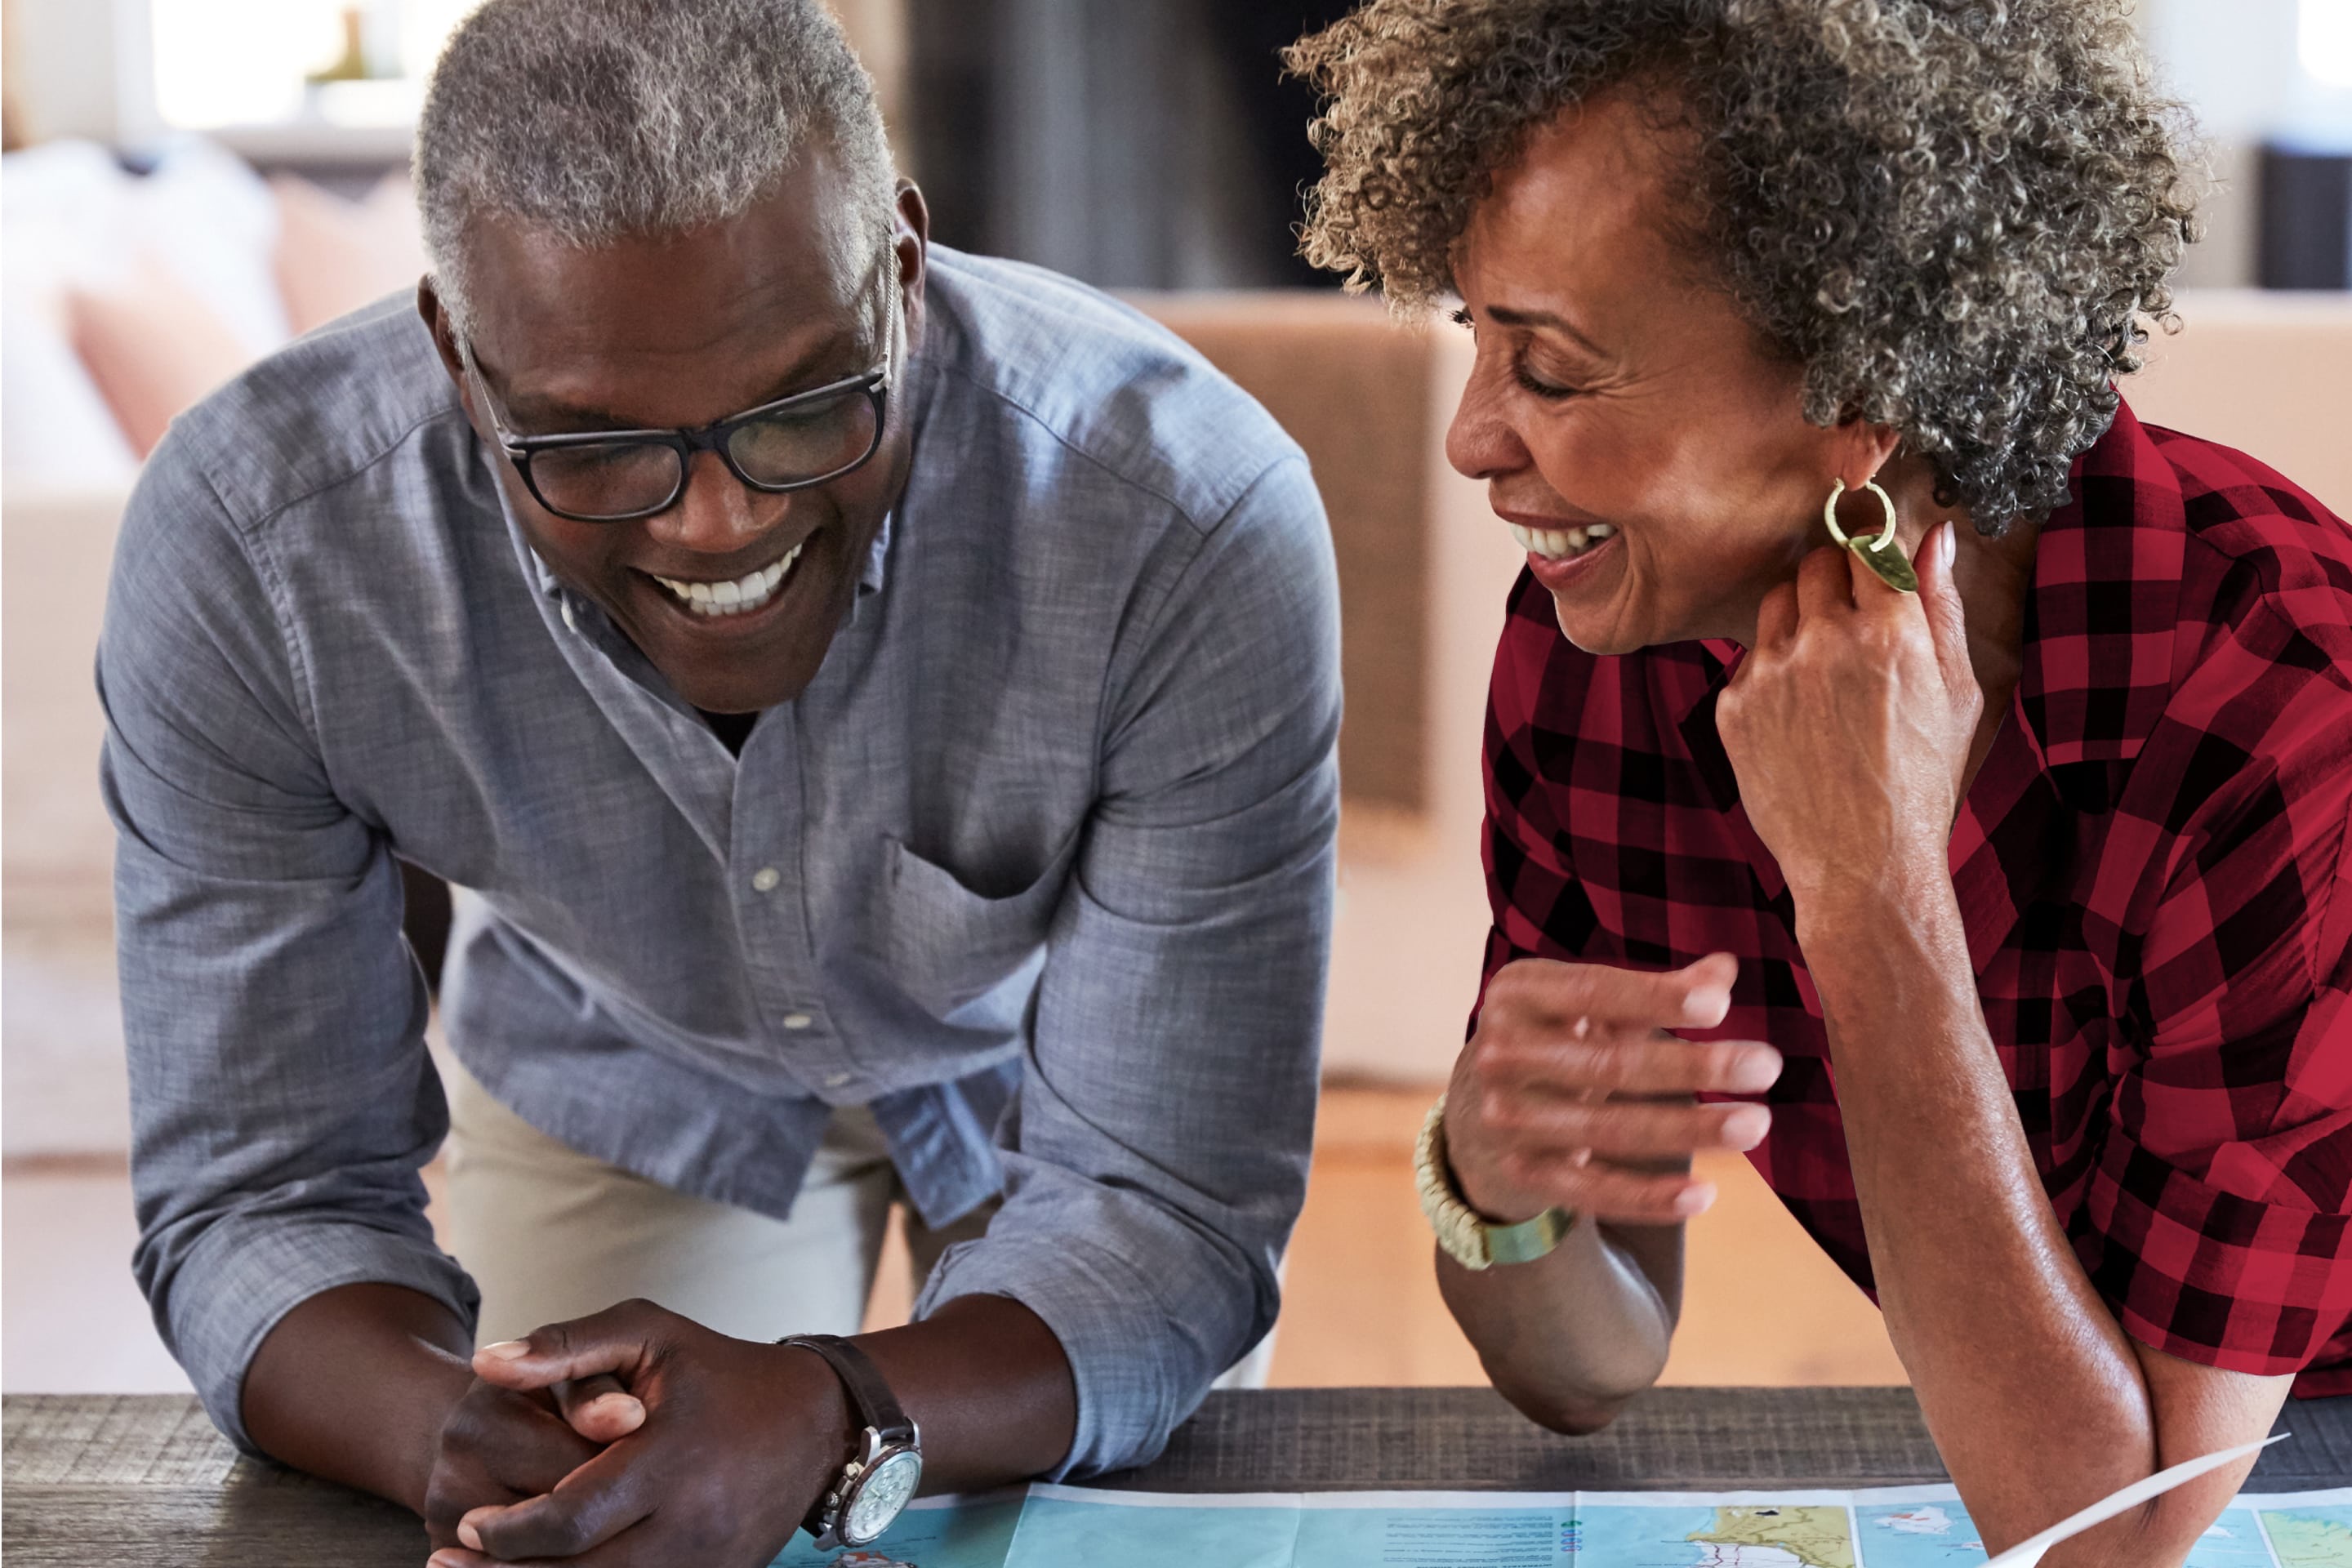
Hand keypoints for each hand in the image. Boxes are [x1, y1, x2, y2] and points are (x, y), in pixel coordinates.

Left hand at [424, 1300, 855, 1567]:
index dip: (510, 1532)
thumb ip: (567, 1345)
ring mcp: (709, 1560)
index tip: (469, 1527)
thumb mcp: (648, 1334)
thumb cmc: (718, 1370)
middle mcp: (692, 1520)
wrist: (817, 1420)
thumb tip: (485, 1364)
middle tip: (451, 1565)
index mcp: (670, 1458)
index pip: (569, 1517)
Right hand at [1447, 954, 1782, 1224]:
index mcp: (1517, 994)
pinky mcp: (1524, 1175)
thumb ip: (1654, 992)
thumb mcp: (1587, 1005)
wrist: (1474, 1115)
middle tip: (1766, 1064)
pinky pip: (1594, 1191)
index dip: (1655, 999)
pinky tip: (1705, 1193)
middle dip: (1692, 1067)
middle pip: (1608, 1064)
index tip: (1720, 1005)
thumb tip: (1726, 970)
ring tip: (1756, 1122)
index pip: (1592, 992)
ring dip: (1689, 1129)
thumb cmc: (1552, 1041)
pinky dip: (1649, 1197)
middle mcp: (1501, 1054)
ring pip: (1608, 1129)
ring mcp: (1508, 1119)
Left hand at [1715, 525, 1978, 914]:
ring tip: (1826, 672)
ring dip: (1798, 620)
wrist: (1864, 863)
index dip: (1871, 555)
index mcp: (1891, 630)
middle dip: (1833, 580)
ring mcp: (1770, 673)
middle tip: (1852, 622)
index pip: (1867, 544)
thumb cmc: (1922, 781)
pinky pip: (1749, 661)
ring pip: (1774, 604)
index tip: (1873, 572)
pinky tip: (1799, 717)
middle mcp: (1824, 641)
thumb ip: (1942, 606)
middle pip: (1814, 564)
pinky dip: (1771, 674)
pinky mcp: (1732, 706)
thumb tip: (1939, 536)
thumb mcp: (1958, 692)